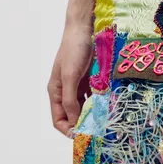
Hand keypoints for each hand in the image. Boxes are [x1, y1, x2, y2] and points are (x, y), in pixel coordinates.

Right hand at [47, 22, 93, 136]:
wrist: (84, 27)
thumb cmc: (73, 50)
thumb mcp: (70, 76)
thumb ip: (70, 99)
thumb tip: (74, 122)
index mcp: (55, 91)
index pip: (58, 119)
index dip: (68, 129)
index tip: (83, 136)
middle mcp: (65, 90)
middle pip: (72, 114)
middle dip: (83, 122)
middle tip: (97, 130)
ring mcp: (77, 84)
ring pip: (84, 105)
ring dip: (92, 112)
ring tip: (104, 119)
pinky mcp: (88, 77)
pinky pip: (93, 94)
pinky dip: (98, 101)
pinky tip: (107, 104)